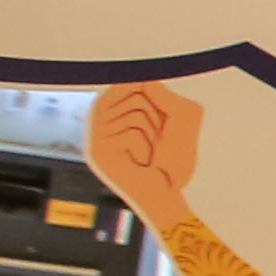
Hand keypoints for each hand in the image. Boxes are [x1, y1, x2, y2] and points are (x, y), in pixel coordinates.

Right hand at [89, 83, 201, 231]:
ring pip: (134, 112)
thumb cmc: (172, 160)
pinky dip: (146, 148)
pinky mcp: (98, 152)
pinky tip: (142, 163)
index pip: (129, 79)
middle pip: (135, 92)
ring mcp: (95, 135)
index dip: (151, 91)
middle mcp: (100, 118)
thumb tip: (144, 82)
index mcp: (114, 107)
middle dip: (157, 116)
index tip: (160, 112)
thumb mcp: (180, 120)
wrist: (168, 196)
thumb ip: (166, 97)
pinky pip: (131, 133)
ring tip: (148, 153)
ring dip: (152, 134)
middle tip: (155, 140)